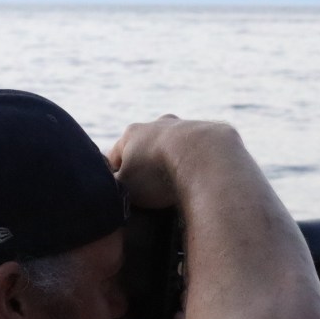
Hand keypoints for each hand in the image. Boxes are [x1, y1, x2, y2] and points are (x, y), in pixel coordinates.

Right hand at [107, 116, 240, 209]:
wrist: (204, 158)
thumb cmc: (158, 174)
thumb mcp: (125, 188)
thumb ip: (113, 189)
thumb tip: (108, 192)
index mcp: (132, 134)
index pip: (116, 157)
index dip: (117, 177)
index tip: (123, 194)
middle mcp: (157, 124)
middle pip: (146, 148)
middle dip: (147, 166)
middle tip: (152, 190)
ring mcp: (185, 125)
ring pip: (175, 146)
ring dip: (174, 162)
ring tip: (179, 185)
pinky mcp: (210, 133)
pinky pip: (200, 151)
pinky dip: (198, 163)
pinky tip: (201, 178)